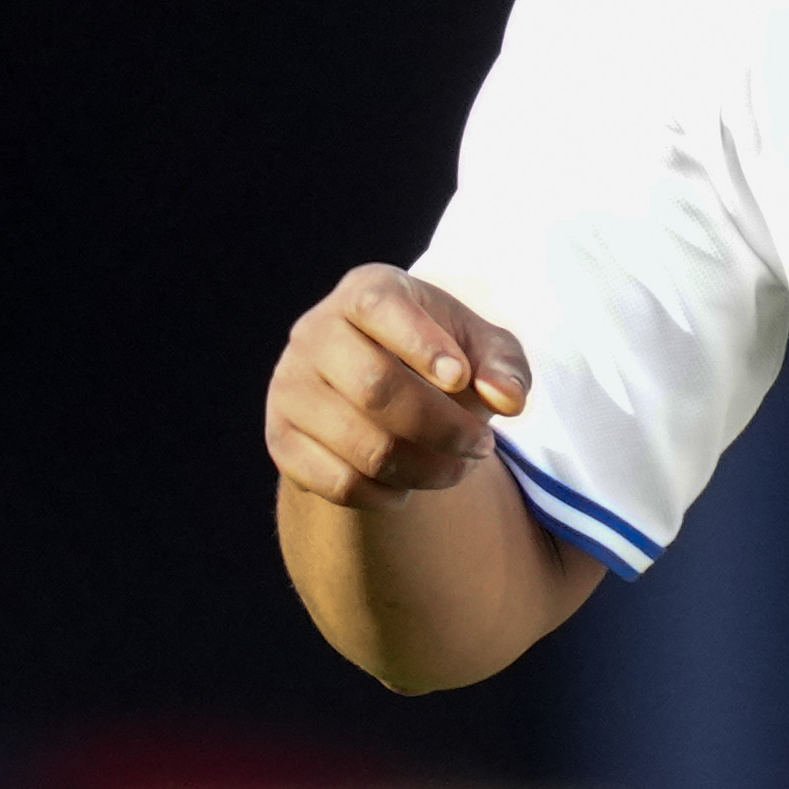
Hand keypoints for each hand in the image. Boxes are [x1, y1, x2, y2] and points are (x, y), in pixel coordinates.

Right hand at [264, 266, 537, 510]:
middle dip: (442, 427)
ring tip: (459, 468)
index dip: (421, 345)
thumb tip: (508, 399)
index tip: (460, 378)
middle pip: (375, 387)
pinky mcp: (281, 438)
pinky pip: (339, 483)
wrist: (374, 395)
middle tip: (483, 446)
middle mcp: (315, 332)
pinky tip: (410, 485)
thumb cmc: (440, 359)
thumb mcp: (481, 350)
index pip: (380, 308)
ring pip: (362, 445)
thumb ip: (504, 365)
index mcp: (365, 292)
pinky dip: (387, 495)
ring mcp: (290, 386)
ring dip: (426, 469)